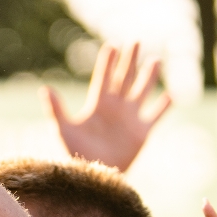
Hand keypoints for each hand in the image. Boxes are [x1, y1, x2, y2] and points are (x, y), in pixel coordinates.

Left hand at [45, 43, 170, 171]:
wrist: (94, 175)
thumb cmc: (76, 153)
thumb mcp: (64, 129)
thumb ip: (56, 109)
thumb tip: (45, 89)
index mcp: (98, 104)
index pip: (104, 78)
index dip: (108, 63)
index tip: (112, 46)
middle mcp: (115, 107)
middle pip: (124, 78)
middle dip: (130, 60)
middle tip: (136, 41)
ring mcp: (130, 118)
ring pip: (142, 91)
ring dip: (149, 77)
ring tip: (156, 60)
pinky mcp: (141, 132)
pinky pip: (155, 116)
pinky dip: (163, 106)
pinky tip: (170, 95)